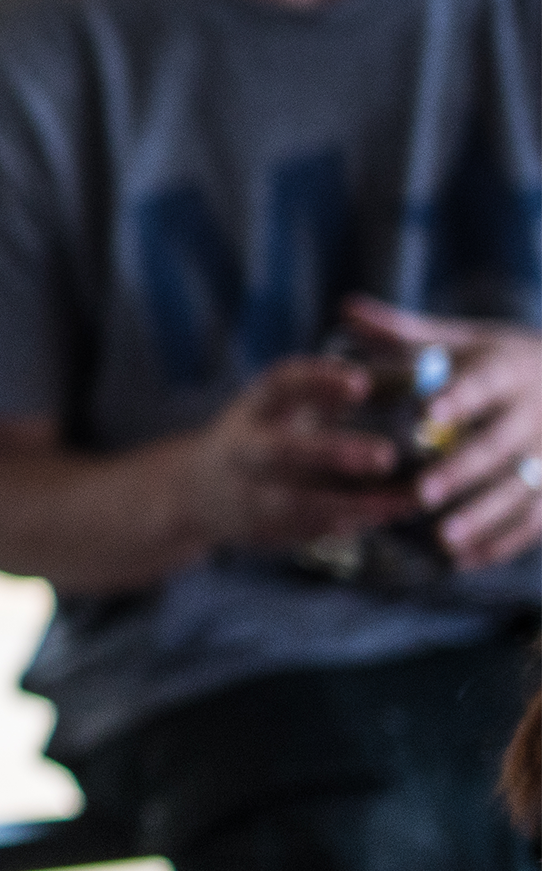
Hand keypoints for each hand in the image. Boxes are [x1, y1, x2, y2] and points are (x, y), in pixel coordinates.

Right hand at [181, 353, 417, 553]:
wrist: (197, 491)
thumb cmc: (263, 435)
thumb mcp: (280, 406)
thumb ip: (329, 394)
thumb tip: (408, 375)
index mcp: (254, 408)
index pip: (280, 385)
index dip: (318, 380)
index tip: (362, 383)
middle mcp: (244, 450)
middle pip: (280, 450)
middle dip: (333, 452)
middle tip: (386, 456)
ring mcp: (248, 494)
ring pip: (296, 502)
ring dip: (352, 504)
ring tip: (402, 502)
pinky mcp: (260, 529)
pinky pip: (306, 531)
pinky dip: (348, 525)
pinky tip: (384, 517)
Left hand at [347, 297, 541, 568]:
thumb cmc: (504, 360)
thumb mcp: (466, 340)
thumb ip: (406, 334)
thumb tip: (347, 308)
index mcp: (507, 372)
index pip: (482, 385)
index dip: (457, 398)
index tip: (426, 412)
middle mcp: (534, 414)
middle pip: (499, 445)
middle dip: (462, 470)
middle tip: (422, 493)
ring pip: (522, 489)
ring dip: (484, 516)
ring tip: (443, 539)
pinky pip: (537, 519)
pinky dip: (506, 542)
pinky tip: (468, 561)